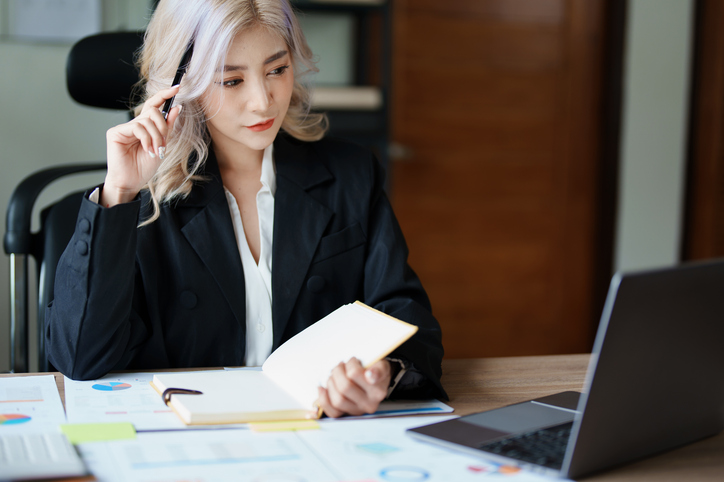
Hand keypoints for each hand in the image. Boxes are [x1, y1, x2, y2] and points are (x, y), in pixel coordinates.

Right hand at [102, 85, 182, 206]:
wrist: (132, 181)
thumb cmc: (144, 166)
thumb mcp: (162, 145)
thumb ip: (168, 126)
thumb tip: (176, 107)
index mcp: (146, 126)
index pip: (155, 105)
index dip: (165, 95)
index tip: (177, 87)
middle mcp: (135, 124)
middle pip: (153, 111)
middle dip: (163, 126)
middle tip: (163, 143)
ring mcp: (125, 127)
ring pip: (147, 120)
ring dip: (156, 137)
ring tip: (155, 151)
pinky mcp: (116, 132)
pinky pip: (137, 127)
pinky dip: (146, 139)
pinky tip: (147, 149)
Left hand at [316, 358, 390, 417]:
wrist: (376, 382)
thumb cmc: (374, 371)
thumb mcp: (382, 366)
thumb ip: (379, 369)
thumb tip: (370, 375)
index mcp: (378, 391)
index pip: (359, 377)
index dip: (352, 368)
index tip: (354, 362)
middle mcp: (369, 403)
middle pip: (345, 387)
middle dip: (339, 371)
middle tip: (342, 365)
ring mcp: (357, 410)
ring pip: (338, 400)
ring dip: (331, 383)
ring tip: (335, 374)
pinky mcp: (347, 414)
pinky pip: (332, 412)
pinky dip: (324, 399)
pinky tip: (322, 388)